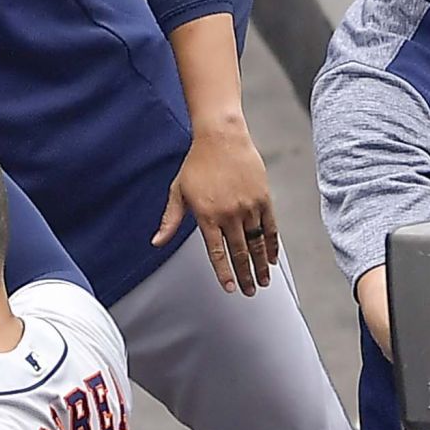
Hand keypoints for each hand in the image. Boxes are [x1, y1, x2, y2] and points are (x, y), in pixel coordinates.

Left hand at [153, 118, 279, 293]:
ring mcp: (248, 207)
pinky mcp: (263, 199)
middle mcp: (229, 214)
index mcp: (206, 215)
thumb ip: (170, 220)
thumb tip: (156, 242)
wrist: (221, 137)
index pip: (217, 252)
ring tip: (264, 281)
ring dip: (262, 265)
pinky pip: (270, 228)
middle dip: (245, 275)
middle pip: (240, 253)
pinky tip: (273, 258)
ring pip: (257, 244)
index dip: (224, 273)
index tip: (230, 288)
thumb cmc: (197, 163)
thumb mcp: (178, 191)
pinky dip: (273, 245)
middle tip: (250, 291)